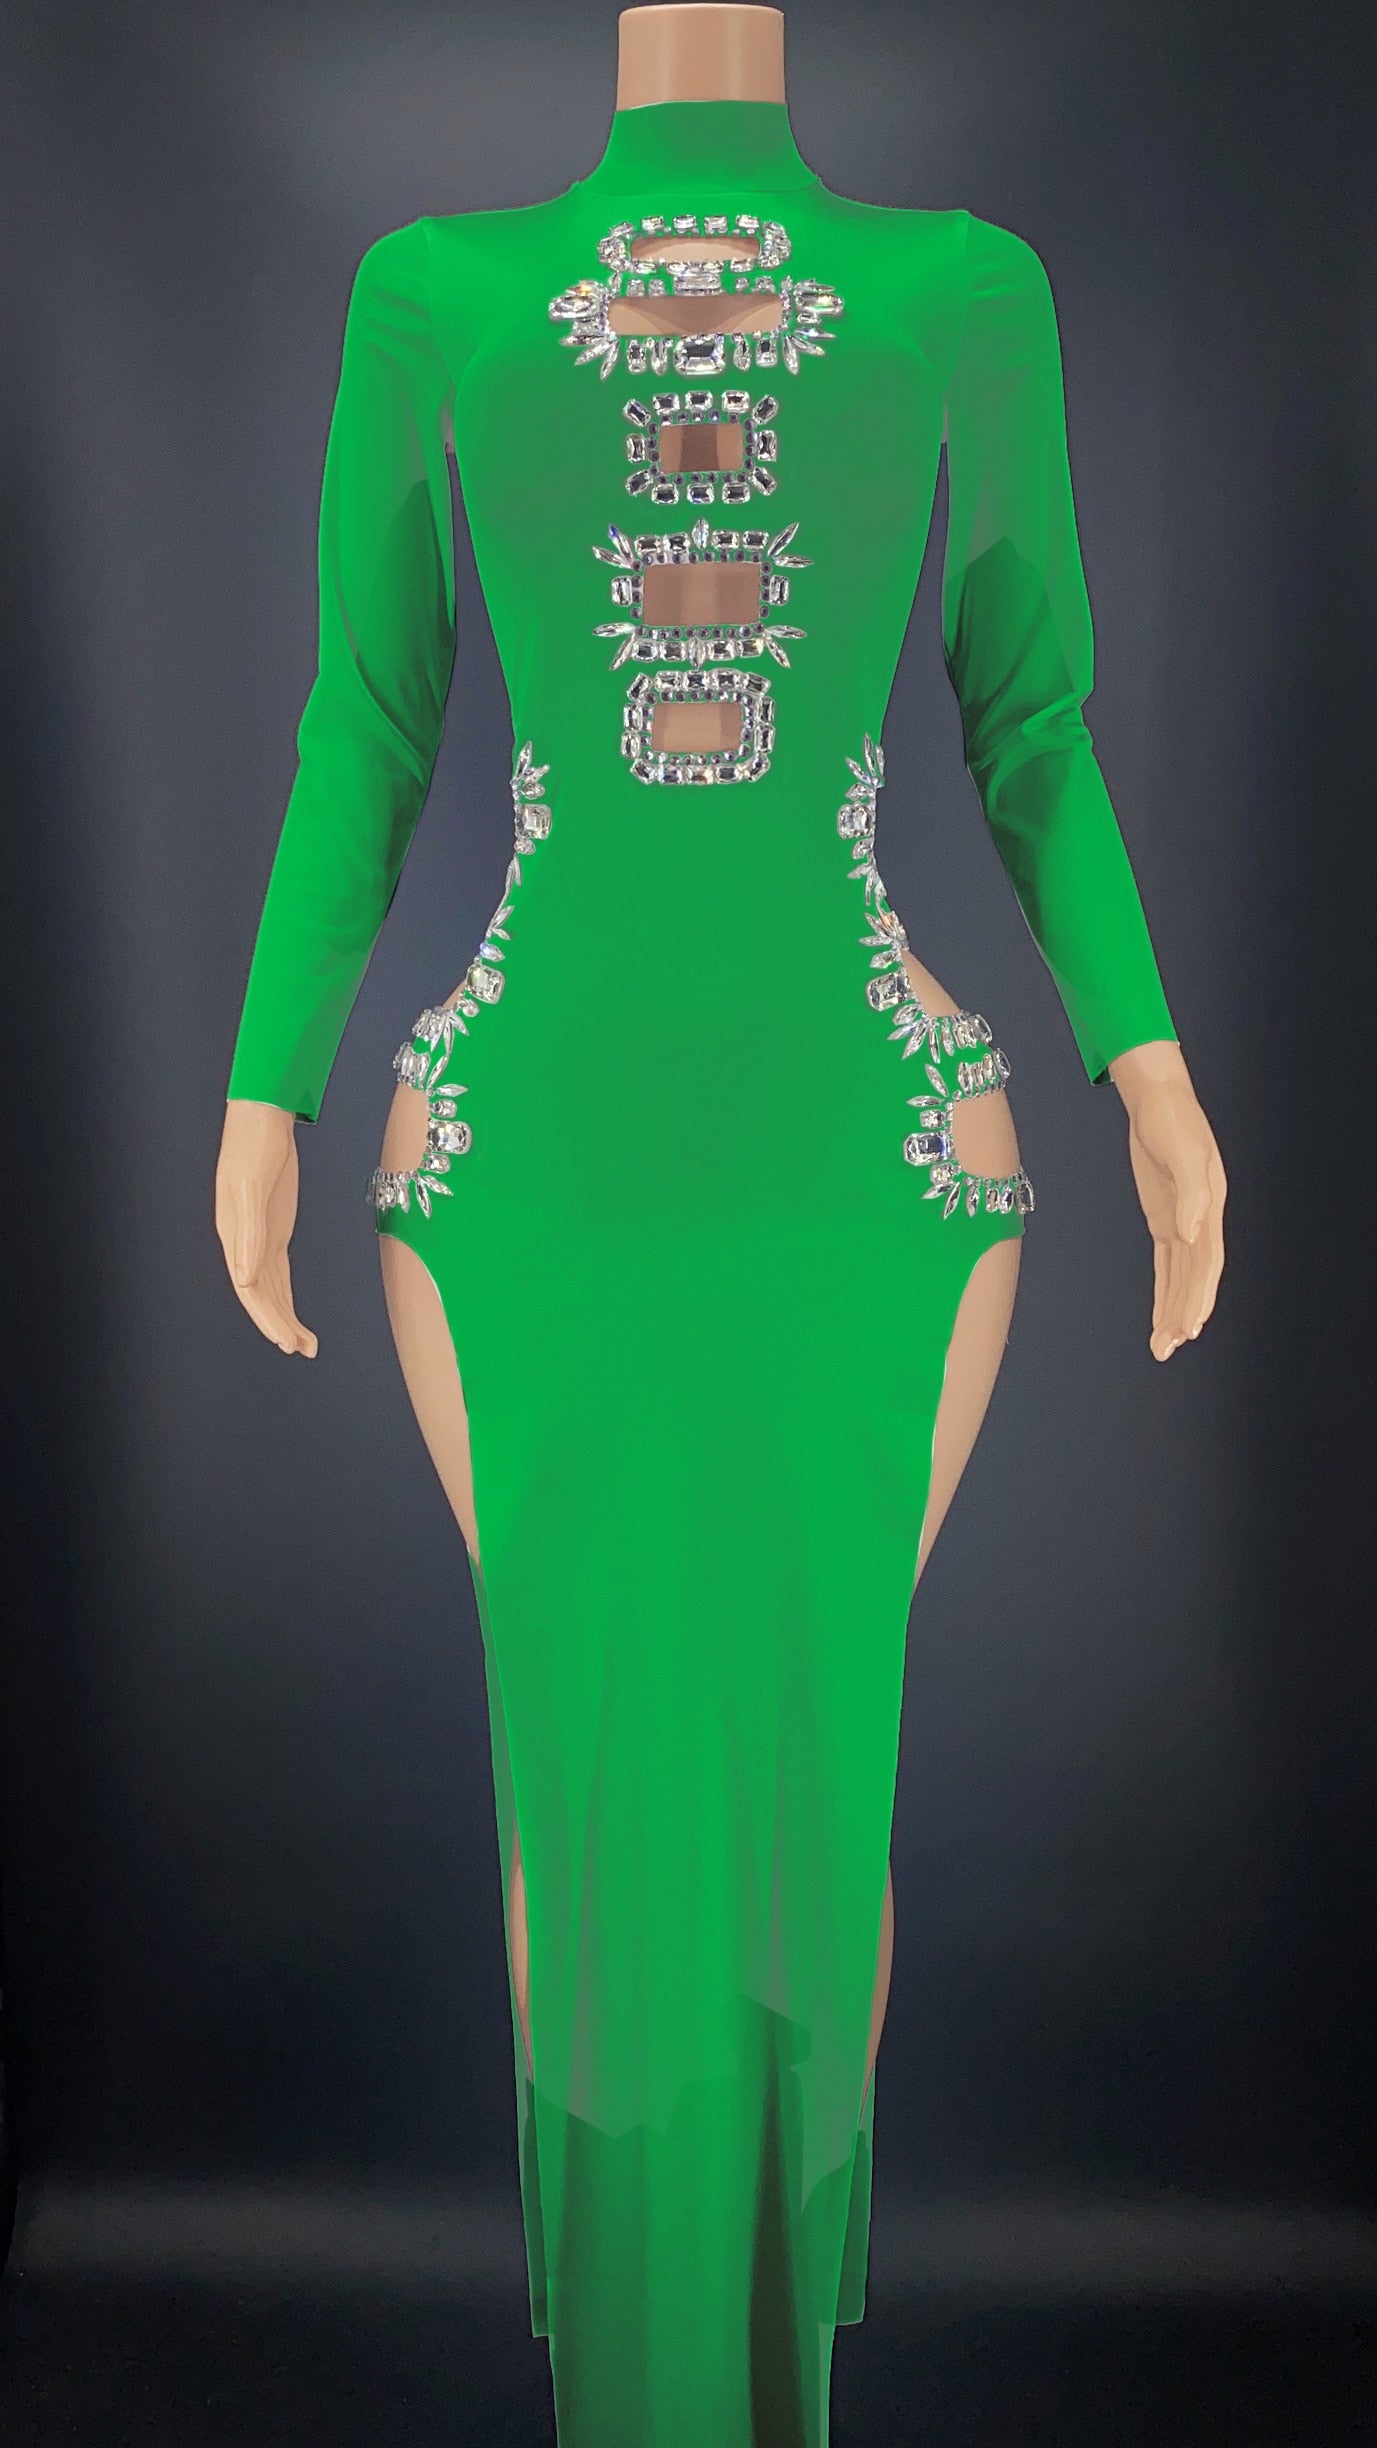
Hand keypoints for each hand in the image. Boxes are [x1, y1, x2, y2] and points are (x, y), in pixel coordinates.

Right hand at [215, 1099, 318, 1356]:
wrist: (262, 1117)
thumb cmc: (254, 1146)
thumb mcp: (253, 1187)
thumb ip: (249, 1233)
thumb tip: (245, 1278)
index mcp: (234, 1235)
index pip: (251, 1289)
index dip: (267, 1317)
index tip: (285, 1339)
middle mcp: (244, 1242)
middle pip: (261, 1295)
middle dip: (279, 1324)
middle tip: (303, 1349)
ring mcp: (259, 1236)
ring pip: (271, 1288)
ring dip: (285, 1316)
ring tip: (306, 1345)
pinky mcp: (274, 1228)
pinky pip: (279, 1272)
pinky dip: (287, 1296)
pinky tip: (295, 1315)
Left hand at [1107, 1040, 1225, 1362]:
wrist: (1158, 1101)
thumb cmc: (1171, 1121)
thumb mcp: (1182, 1150)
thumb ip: (1190, 1193)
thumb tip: (1191, 1235)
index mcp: (1210, 1206)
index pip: (1206, 1261)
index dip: (1199, 1294)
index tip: (1190, 1325)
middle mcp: (1200, 1221)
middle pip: (1194, 1277)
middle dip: (1183, 1313)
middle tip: (1169, 1347)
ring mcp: (1183, 1222)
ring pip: (1180, 1278)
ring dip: (1172, 1311)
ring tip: (1161, 1346)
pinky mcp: (1163, 1220)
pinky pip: (1165, 1264)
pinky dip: (1163, 1291)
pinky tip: (1160, 1315)